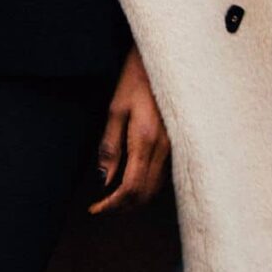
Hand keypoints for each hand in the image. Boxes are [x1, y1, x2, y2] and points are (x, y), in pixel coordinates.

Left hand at [89, 45, 169, 213]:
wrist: (163, 61)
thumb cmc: (135, 80)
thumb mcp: (116, 110)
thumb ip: (110, 147)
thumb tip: (103, 180)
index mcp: (145, 140)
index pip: (130, 187)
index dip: (112, 204)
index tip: (95, 209)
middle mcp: (164, 148)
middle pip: (144, 193)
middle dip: (122, 206)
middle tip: (101, 207)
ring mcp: (174, 147)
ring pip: (155, 188)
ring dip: (134, 199)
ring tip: (113, 199)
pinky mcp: (176, 143)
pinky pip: (162, 176)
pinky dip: (145, 186)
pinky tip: (131, 182)